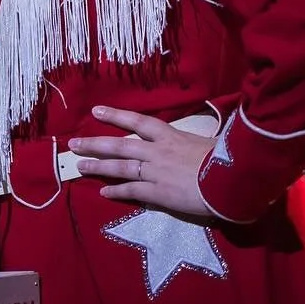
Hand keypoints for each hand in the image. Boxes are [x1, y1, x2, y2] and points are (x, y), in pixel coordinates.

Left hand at [70, 105, 214, 216]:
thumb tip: (194, 139)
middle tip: (74, 144)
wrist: (230, 181)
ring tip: (79, 166)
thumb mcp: (208, 142)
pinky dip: (116, 191)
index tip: (97, 111)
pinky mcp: (158, 193)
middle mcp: (157, 151)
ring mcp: (155, 172)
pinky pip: (132, 191)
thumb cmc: (225, 158)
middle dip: (95, 144)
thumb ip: (193, 141)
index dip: (116, 115)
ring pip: (120, 166)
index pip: (138, 121)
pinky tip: (103, 192)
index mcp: (170, 135)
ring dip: (98, 166)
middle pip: (120, 145)